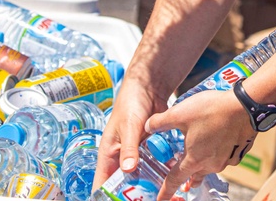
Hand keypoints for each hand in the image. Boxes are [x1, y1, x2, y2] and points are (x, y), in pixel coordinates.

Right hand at [94, 77, 168, 192]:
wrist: (149, 86)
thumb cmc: (131, 102)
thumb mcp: (129, 126)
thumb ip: (128, 148)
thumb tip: (128, 169)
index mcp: (108, 154)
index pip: (102, 182)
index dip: (107, 196)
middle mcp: (121, 157)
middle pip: (123, 183)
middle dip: (133, 194)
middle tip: (148, 200)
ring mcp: (137, 153)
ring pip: (141, 176)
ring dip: (150, 184)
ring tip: (162, 194)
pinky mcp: (151, 148)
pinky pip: (155, 163)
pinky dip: (162, 170)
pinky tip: (173, 176)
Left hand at [144, 89, 255, 200]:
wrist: (246, 105)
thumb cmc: (213, 110)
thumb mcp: (180, 113)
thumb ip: (160, 122)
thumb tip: (148, 125)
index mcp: (194, 159)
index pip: (174, 180)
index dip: (165, 192)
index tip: (160, 200)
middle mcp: (210, 164)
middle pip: (194, 175)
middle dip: (187, 177)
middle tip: (182, 174)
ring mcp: (226, 159)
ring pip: (210, 165)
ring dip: (204, 160)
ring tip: (202, 147)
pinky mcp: (239, 152)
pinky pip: (225, 156)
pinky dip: (219, 151)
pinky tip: (220, 138)